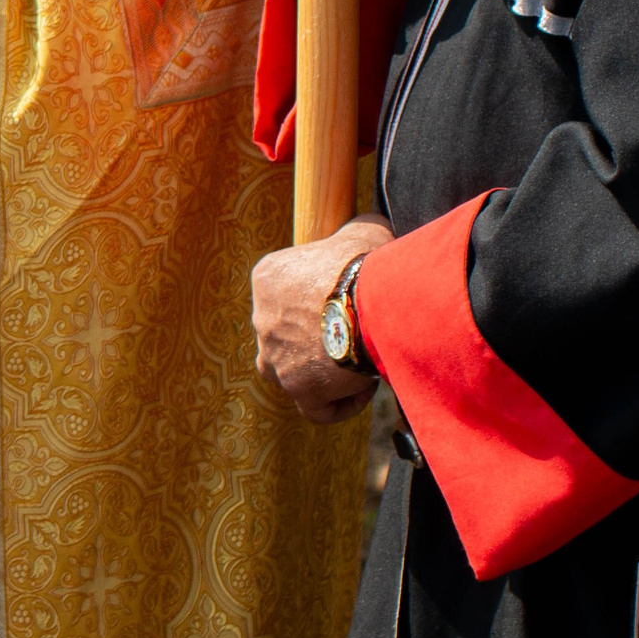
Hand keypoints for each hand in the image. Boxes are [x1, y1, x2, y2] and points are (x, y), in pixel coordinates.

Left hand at [252, 211, 393, 423]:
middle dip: (318, 337)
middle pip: (286, 334)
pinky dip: (338, 402)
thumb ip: (353, 230)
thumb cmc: (369, 262)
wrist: (376, 300)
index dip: (321, 302)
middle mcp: (262, 318)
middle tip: (357, 333)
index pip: (287, 295)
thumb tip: (363, 231)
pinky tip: (365, 385)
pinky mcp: (298, 389)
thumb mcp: (362, 229)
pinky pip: (315, 408)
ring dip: (321, 371)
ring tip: (359, 362)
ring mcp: (276, 357)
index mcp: (268, 276)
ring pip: (291, 372)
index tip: (351, 303)